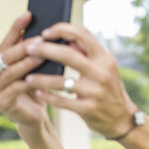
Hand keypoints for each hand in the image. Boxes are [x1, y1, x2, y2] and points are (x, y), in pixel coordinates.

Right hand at [0, 12, 49, 128]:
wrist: (34, 117)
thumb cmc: (36, 89)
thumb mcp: (34, 69)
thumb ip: (34, 52)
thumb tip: (48, 30)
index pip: (7, 40)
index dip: (16, 27)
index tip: (28, 14)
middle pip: (7, 55)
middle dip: (24, 46)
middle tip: (41, 38)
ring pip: (11, 72)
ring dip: (28, 63)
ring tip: (43, 56)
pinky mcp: (0, 102)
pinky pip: (16, 89)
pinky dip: (29, 83)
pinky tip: (42, 78)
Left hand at [23, 23, 136, 137]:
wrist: (121, 119)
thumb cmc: (109, 90)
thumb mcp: (105, 69)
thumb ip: (87, 54)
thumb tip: (66, 38)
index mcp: (105, 59)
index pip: (83, 35)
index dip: (62, 30)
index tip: (45, 32)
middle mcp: (101, 73)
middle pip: (67, 55)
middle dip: (44, 50)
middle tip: (27, 49)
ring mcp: (95, 92)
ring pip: (61, 81)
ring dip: (41, 78)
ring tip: (27, 77)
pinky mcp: (88, 109)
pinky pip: (61, 101)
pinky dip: (48, 96)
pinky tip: (38, 93)